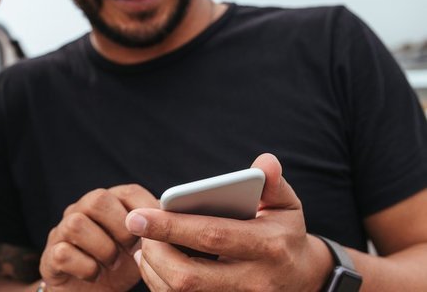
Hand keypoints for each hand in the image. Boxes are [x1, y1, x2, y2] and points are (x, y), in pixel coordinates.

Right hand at [40, 184, 158, 291]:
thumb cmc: (118, 265)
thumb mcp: (140, 248)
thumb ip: (154, 231)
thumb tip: (177, 218)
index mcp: (108, 203)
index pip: (128, 191)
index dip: (145, 212)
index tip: (155, 235)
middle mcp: (81, 210)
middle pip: (97, 199)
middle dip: (121, 227)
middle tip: (131, 248)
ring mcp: (62, 232)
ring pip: (76, 223)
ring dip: (102, 248)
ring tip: (113, 263)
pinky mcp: (50, 256)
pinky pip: (63, 253)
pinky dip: (85, 267)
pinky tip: (95, 274)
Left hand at [125, 153, 331, 290]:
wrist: (304, 280)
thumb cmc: (285, 234)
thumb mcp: (286, 206)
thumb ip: (273, 184)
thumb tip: (265, 162)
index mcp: (268, 247)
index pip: (212, 236)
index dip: (171, 226)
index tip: (137, 215)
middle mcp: (252, 282)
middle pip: (188, 277)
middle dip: (154, 252)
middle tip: (137, 227)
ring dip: (152, 270)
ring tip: (144, 244)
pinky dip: (160, 285)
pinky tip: (154, 264)